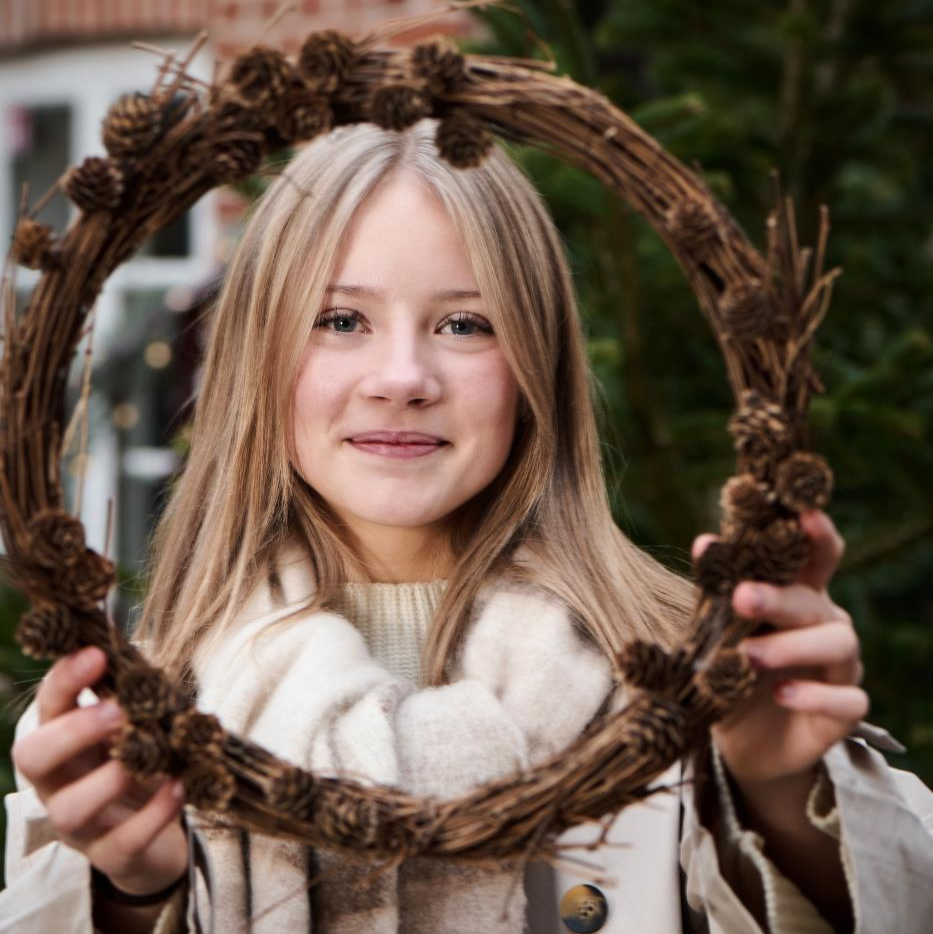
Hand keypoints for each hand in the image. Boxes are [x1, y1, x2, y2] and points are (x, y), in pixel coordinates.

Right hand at [12, 646, 188, 896]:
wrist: (154, 837)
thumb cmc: (141, 765)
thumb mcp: (133, 727)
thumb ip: (131, 696)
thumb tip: (137, 648)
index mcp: (63, 743)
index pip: (45, 709)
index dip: (63, 681)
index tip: (96, 654)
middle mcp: (60, 784)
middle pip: (33, 758)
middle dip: (73, 730)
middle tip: (117, 711)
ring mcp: (82, 825)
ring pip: (70, 809)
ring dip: (109, 778)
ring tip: (147, 755)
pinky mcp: (114, 855)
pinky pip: (124, 842)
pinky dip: (154, 813)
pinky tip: (179, 786)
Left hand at [693, 510, 867, 796]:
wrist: (739, 741)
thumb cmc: (729, 671)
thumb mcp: (715, 632)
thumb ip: (714, 592)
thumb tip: (704, 543)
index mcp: (796, 597)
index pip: (817, 558)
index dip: (817, 534)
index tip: (803, 514)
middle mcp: (825, 625)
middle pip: (815, 601)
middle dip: (780, 597)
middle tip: (741, 598)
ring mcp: (840, 667)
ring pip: (838, 644)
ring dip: (792, 646)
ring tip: (749, 656)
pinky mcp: (844, 711)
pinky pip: (846, 699)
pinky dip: (814, 696)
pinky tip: (781, 695)